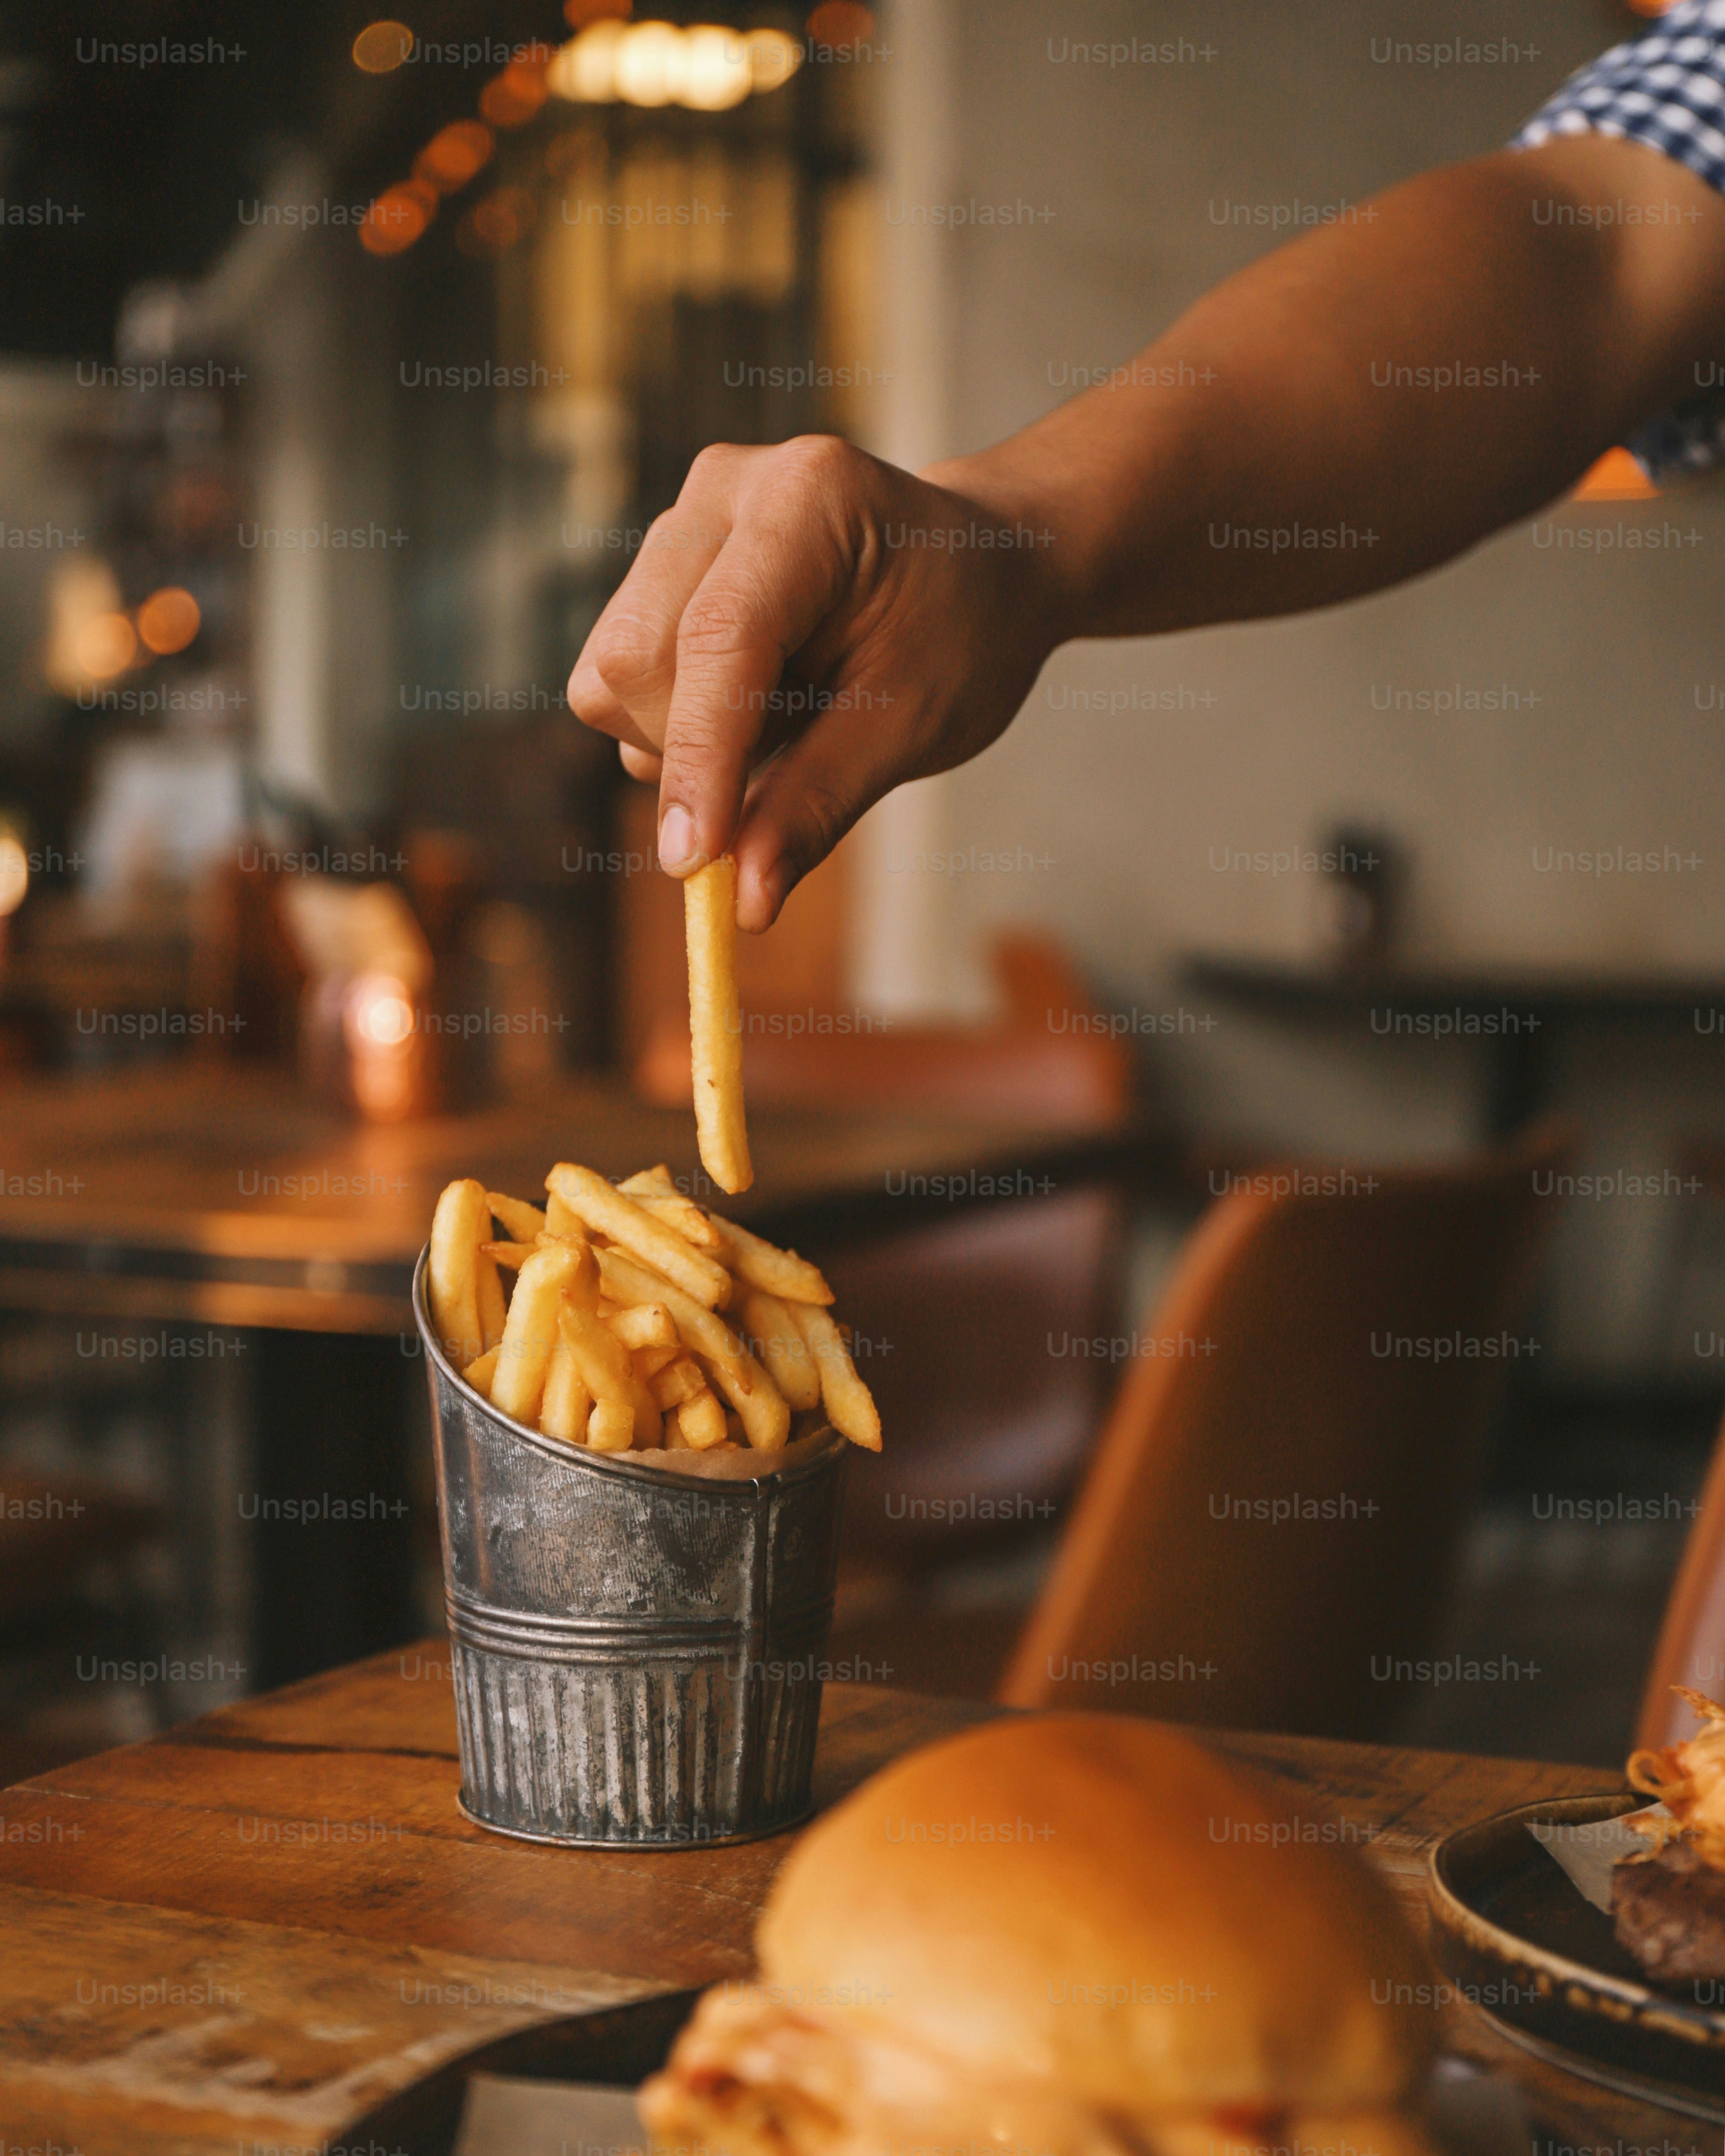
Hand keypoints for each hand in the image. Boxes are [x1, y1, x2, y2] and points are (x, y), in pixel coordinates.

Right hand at [566, 435, 1066, 930]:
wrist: (982, 567)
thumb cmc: (964, 635)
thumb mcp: (913, 727)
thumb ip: (818, 805)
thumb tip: (740, 903)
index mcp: (811, 500)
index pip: (719, 639)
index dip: (699, 759)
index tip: (691, 863)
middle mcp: (728, 488)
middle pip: (636, 659)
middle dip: (691, 752)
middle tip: (782, 774)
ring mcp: (685, 517)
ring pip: (613, 675)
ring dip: (684, 740)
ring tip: (787, 720)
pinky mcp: (662, 559)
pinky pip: (620, 675)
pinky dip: (680, 722)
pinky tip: (757, 702)